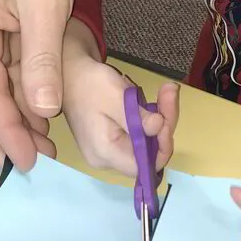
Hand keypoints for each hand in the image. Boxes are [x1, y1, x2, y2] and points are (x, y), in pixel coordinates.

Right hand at [63, 20, 179, 176]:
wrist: (70, 73)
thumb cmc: (88, 83)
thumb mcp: (115, 96)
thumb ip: (137, 116)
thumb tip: (158, 127)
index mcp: (105, 152)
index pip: (143, 166)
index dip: (161, 146)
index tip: (165, 118)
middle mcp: (106, 159)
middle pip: (147, 154)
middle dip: (163, 124)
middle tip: (170, 92)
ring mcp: (109, 151)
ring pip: (146, 142)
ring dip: (159, 118)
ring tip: (166, 91)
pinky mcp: (112, 140)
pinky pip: (138, 135)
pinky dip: (148, 118)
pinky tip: (152, 99)